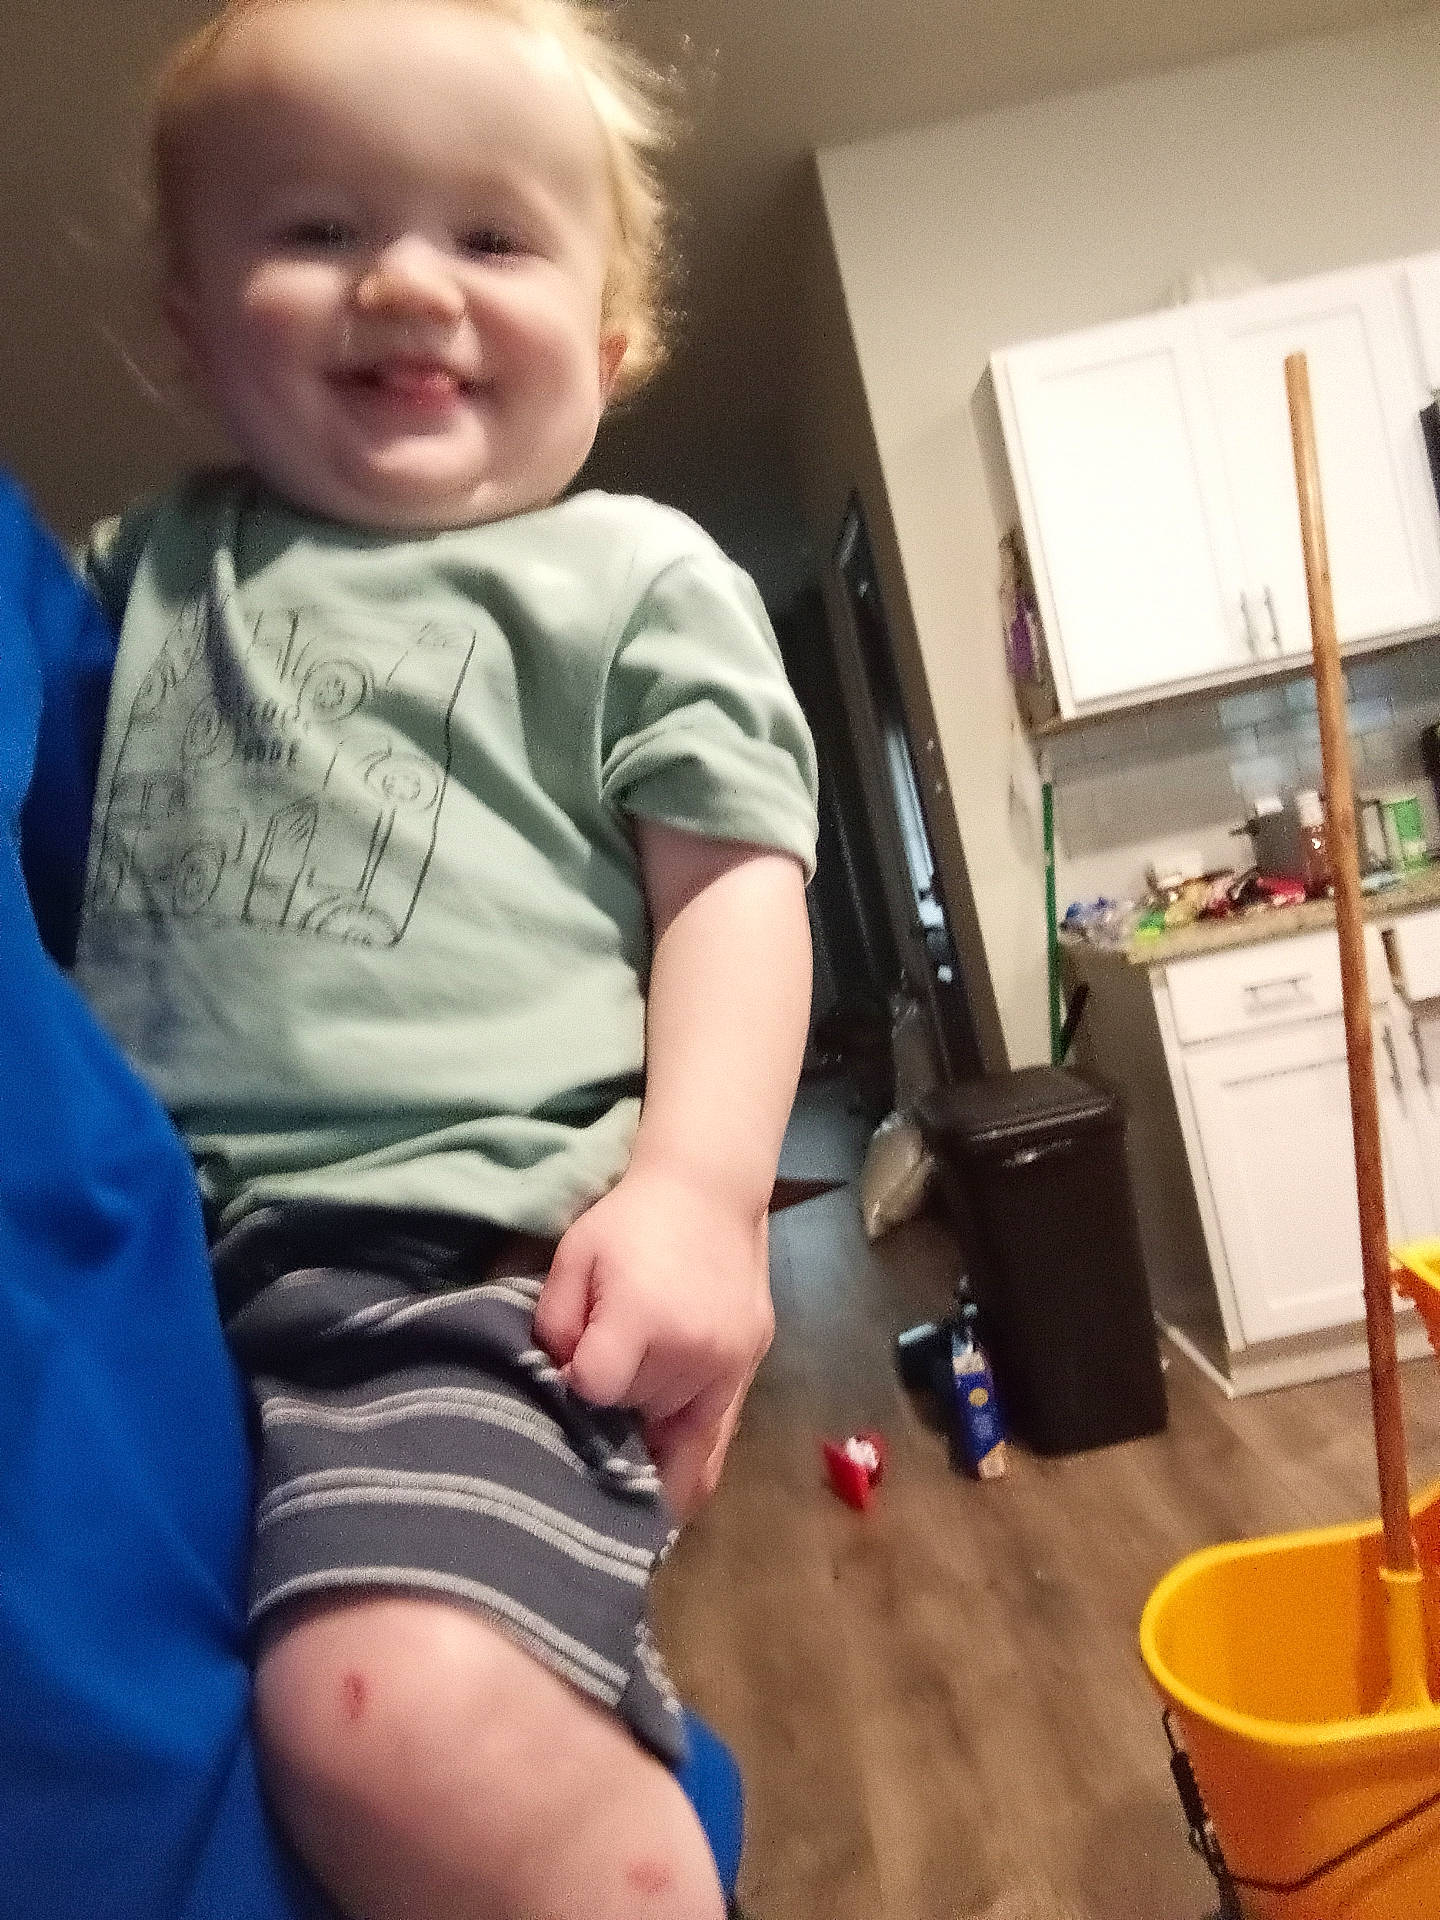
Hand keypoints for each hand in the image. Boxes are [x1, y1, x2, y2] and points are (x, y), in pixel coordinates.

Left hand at [532, 1166, 773, 1521]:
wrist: (710, 1190)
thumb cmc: (631, 1221)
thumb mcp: (574, 1256)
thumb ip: (555, 1325)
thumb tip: (555, 1385)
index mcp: (644, 1318)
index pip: (594, 1390)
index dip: (573, 1386)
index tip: (566, 1372)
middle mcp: (692, 1350)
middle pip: (632, 1415)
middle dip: (606, 1411)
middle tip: (592, 1395)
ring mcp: (729, 1366)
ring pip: (671, 1433)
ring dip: (643, 1432)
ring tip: (622, 1425)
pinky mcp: (750, 1371)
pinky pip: (716, 1449)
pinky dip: (687, 1474)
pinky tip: (662, 1499)